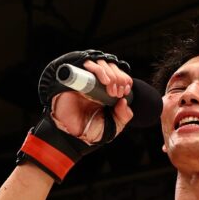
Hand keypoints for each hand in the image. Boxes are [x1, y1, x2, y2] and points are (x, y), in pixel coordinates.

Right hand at [16, 49, 135, 182]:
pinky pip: (88, 65)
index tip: (125, 91)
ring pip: (102, 64)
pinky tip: (105, 82)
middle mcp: (97, 84)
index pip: (119, 75)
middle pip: (112, 67)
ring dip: (111, 74)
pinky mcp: (76, 78)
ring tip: (111, 90)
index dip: (125, 79)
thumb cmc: (91, 131)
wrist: (73, 135)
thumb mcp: (114, 126)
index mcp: (107, 92)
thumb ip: (123, 116)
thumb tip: (125, 101)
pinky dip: (99, 70)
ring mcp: (87, 80)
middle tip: (118, 92)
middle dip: (119, 77)